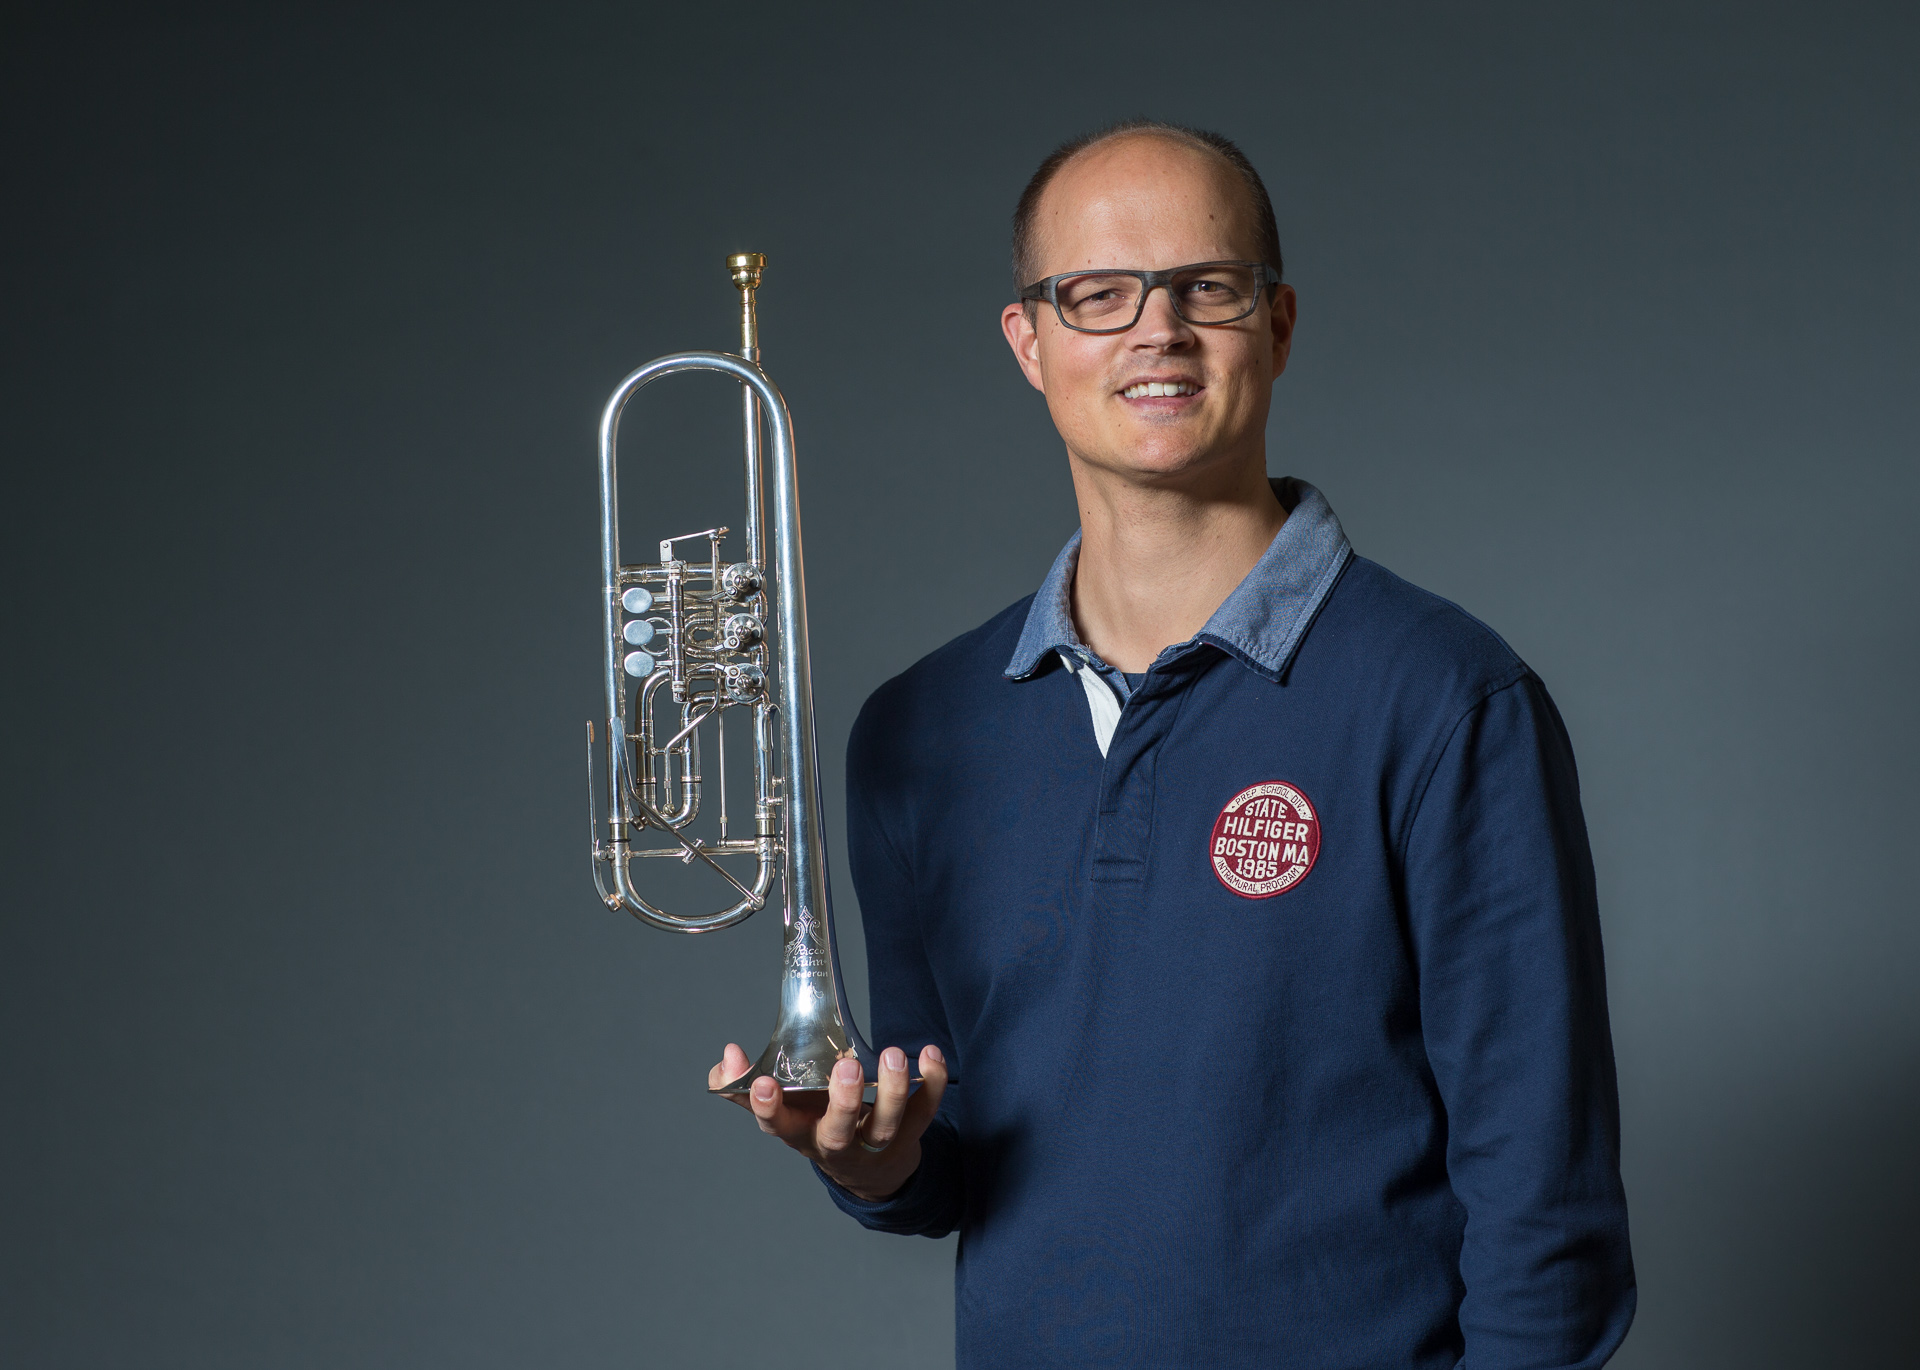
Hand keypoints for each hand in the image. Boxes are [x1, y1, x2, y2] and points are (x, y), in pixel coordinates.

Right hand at [707, 1042, 948, 1201]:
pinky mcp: (911, 1134)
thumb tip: (728, 1056)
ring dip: (892, 1090)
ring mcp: (875, 1143)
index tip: (765, 1083)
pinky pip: (926, 1111)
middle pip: (839, 1132)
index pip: (778, 1126)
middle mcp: (836, 1144)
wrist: (867, 1169)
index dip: (769, 1108)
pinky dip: (932, 1083)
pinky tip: (931, 1054)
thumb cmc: (815, 1125)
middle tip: (846, 1066)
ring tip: (893, 1054)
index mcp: (799, 1133)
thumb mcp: (780, 1110)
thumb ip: (743, 1085)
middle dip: (842, 1102)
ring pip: (886, 1124)